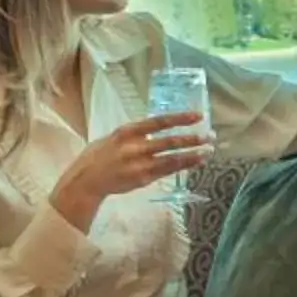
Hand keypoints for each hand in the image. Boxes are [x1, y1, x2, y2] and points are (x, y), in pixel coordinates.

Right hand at [49, 112, 212, 229]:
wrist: (86, 180)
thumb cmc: (99, 156)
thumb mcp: (114, 137)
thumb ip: (136, 134)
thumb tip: (159, 129)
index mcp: (127, 131)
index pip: (159, 122)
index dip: (179, 118)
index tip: (197, 116)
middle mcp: (135, 147)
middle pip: (169, 141)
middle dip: (192, 138)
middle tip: (210, 135)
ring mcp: (139, 164)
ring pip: (172, 158)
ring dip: (193, 154)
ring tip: (209, 150)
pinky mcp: (143, 179)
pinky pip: (167, 171)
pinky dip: (183, 166)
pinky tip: (196, 162)